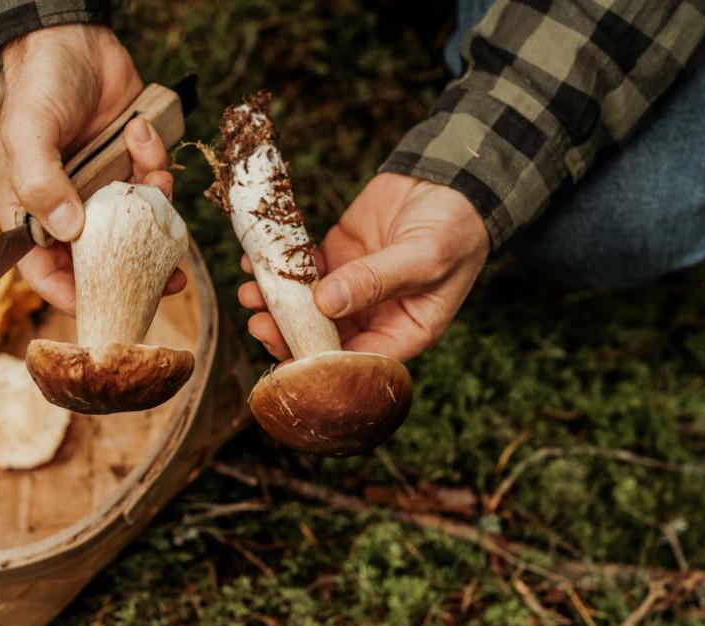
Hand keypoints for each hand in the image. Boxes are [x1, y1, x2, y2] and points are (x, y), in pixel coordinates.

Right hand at [0, 24, 182, 311]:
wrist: (72, 39)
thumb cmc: (37, 87)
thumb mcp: (28, 133)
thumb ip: (41, 183)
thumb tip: (69, 230)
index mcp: (30, 212)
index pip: (44, 271)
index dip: (72, 295)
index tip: (106, 305)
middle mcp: (67, 208)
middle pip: (100, 260)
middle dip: (135, 269)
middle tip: (170, 280)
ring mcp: (101, 190)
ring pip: (136, 225)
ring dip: (154, 209)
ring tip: (156, 182)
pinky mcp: (130, 167)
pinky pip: (153, 184)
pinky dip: (156, 163)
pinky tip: (142, 132)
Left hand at [239, 173, 489, 361]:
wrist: (449, 179)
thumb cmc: (454, 227)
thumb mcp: (424, 257)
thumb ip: (377, 281)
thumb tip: (327, 304)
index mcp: (403, 332)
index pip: (357, 363)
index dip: (320, 366)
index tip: (287, 360)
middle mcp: (373, 317)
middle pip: (322, 339)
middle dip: (287, 334)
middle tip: (259, 323)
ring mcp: (350, 288)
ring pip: (304, 307)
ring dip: (275, 304)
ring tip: (250, 292)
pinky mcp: (335, 258)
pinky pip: (300, 271)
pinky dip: (278, 268)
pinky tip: (256, 262)